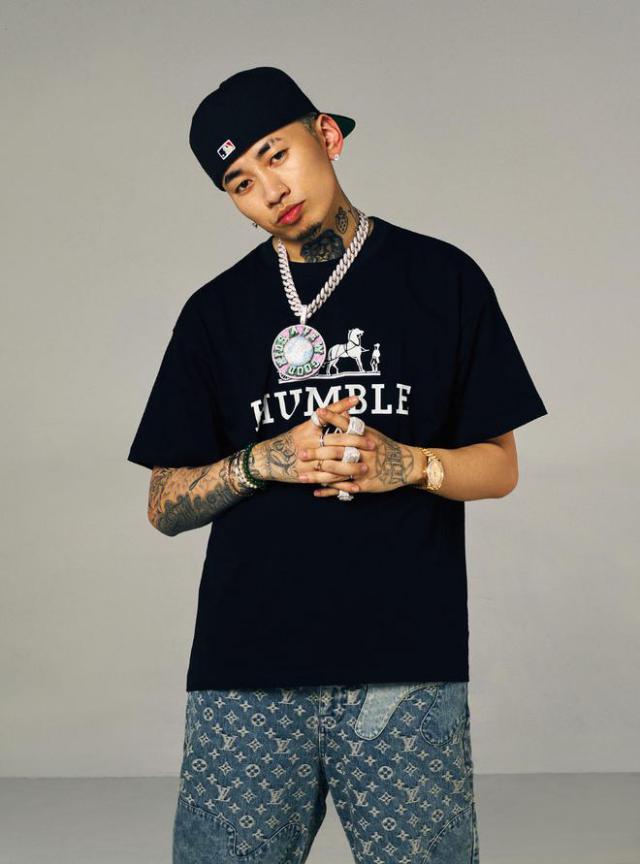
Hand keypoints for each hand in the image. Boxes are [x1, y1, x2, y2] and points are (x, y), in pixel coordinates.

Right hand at [250, 395, 372, 495]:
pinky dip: (341, 482)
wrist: (268, 458)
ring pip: (333, 463)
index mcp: (308, 429)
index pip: (327, 415)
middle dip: (355, 443)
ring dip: (351, 465)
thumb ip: (328, 417)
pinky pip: (327, 480)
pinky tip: (354, 484)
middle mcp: (307, 443)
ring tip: (366, 466)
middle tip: (372, 444)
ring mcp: (307, 460)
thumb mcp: (306, 426)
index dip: (342, 407)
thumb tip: (350, 406)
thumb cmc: (292, 440)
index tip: (358, 400)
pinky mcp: (307, 475)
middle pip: (335, 442)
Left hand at [302, 406, 417, 497]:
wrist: (406, 464)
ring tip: (301, 476)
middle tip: (300, 453)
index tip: (317, 412)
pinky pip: (344, 488)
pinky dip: (330, 491)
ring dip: (318, 475)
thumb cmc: (385, 447)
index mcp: (365, 437)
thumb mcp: (372, 433)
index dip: (332, 417)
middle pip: (337, 451)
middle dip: (317, 453)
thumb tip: (341, 412)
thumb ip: (354, 426)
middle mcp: (364, 452)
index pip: (346, 425)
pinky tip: (316, 492)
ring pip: (337, 472)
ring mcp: (364, 468)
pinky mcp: (365, 484)